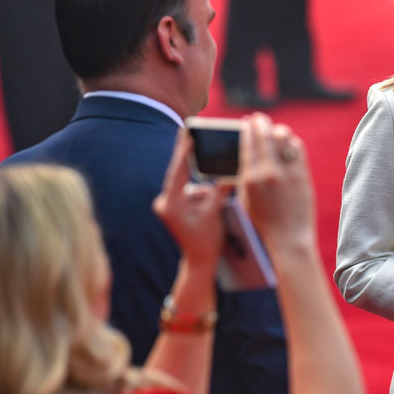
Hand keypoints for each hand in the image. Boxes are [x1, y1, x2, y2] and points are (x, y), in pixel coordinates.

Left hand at [153, 131, 231, 274]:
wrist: (199, 262)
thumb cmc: (207, 240)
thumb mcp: (215, 212)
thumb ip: (219, 190)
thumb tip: (229, 174)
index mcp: (171, 203)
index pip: (177, 172)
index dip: (183, 152)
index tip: (188, 134)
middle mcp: (165, 202)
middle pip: (178, 173)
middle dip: (186, 155)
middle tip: (188, 131)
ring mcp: (167, 205)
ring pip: (184, 182)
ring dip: (196, 175)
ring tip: (202, 162)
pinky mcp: (173, 208)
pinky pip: (185, 190)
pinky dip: (197, 185)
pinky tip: (206, 184)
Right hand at [237, 113, 316, 254]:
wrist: (289, 237)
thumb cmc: (264, 220)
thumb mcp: (246, 198)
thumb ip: (245, 175)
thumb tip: (246, 153)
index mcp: (250, 178)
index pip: (247, 144)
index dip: (247, 130)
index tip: (248, 122)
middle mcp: (268, 172)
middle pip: (264, 136)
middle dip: (261, 123)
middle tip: (259, 118)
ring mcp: (287, 172)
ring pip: (282, 138)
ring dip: (277, 130)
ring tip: (275, 130)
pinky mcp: (302, 174)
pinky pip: (297, 149)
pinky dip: (292, 142)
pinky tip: (289, 142)